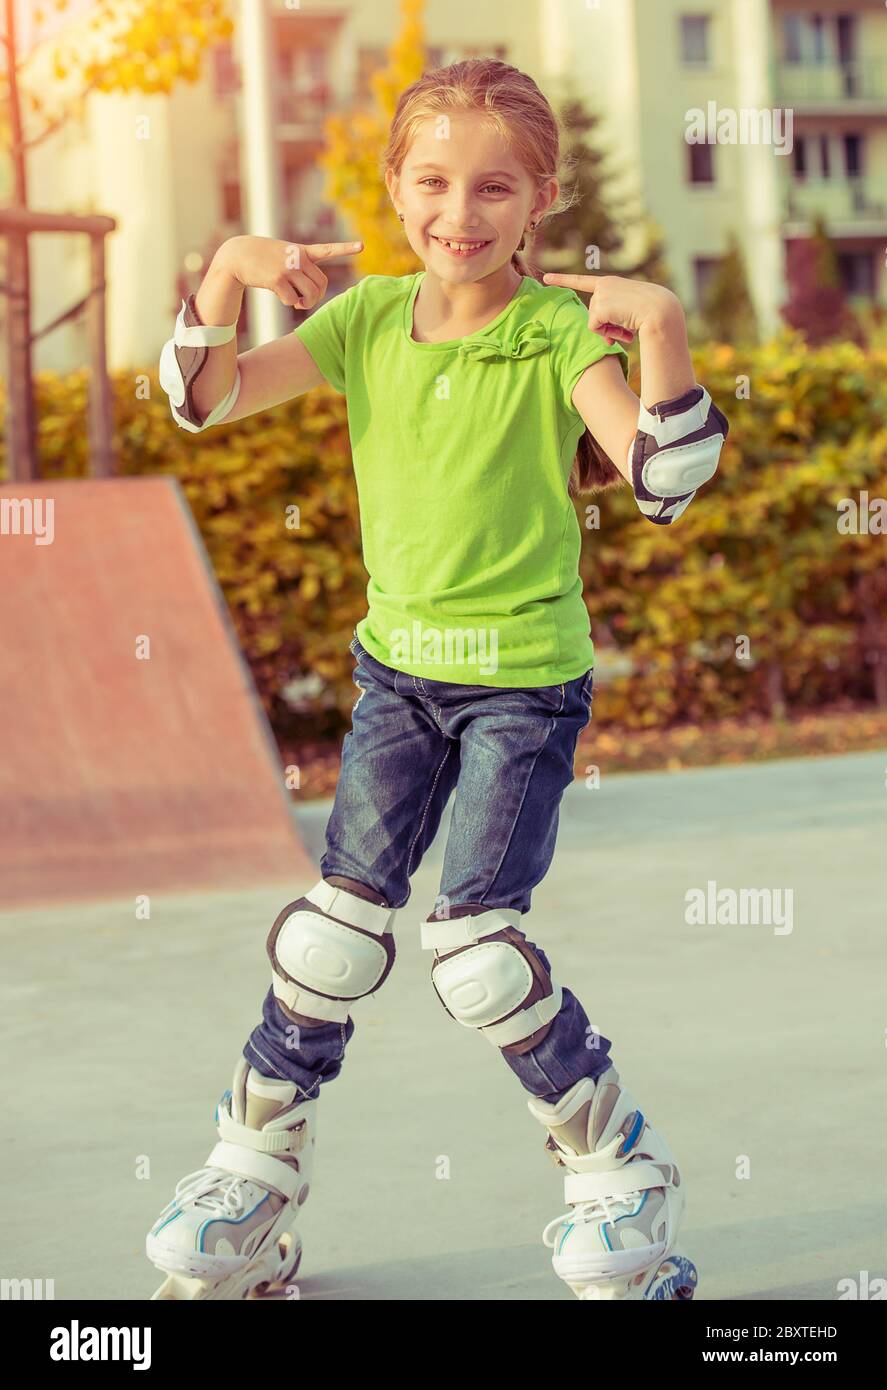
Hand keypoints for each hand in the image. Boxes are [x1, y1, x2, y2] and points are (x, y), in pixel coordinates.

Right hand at [220, 235, 363, 309]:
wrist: (237, 256)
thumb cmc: (262, 259)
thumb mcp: (283, 257)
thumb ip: (299, 273)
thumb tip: (301, 301)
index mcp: (302, 251)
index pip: (327, 250)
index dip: (345, 249)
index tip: (361, 246)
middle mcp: (298, 258)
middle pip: (321, 286)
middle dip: (315, 298)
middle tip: (304, 300)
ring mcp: (288, 268)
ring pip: (310, 295)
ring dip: (303, 303)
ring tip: (294, 299)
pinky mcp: (277, 279)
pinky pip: (292, 300)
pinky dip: (287, 302)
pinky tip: (277, 293)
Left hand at [541, 272, 680, 346]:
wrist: (661, 311)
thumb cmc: (651, 314)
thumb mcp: (630, 314)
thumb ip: (614, 320)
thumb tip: (607, 338)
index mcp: (612, 284)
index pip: (583, 282)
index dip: (562, 280)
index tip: (546, 278)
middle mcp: (604, 285)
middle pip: (592, 314)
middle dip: (607, 325)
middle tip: (627, 325)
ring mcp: (602, 294)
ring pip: (594, 322)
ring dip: (609, 330)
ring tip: (628, 326)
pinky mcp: (601, 306)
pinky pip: (595, 328)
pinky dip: (607, 333)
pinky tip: (623, 328)